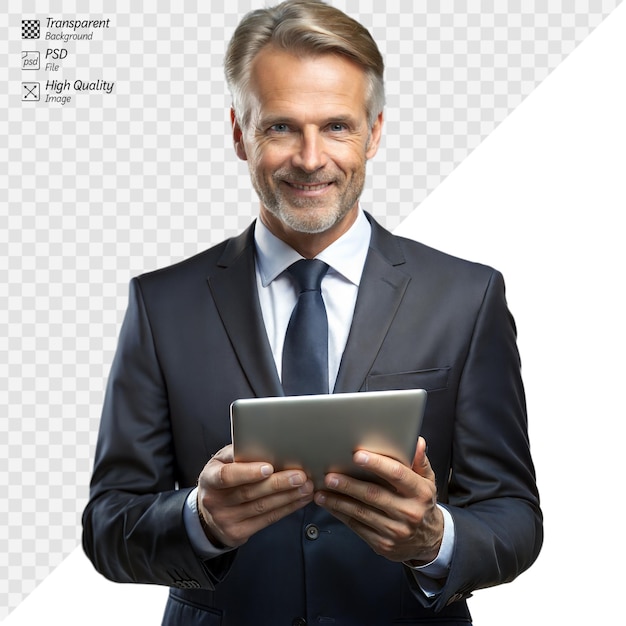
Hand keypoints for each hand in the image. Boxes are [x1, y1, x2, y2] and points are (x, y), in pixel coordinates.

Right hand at [197, 444, 313, 547]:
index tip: (269, 467)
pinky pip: (267, 520)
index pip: (227, 476)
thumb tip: (267, 444)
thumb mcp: (222, 462)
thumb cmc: (221, 479)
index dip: (248, 472)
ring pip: (262, 507)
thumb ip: (239, 453)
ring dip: (288, 496)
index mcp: (209, 478)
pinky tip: (299, 499)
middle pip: (250, 492)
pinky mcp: (238, 533)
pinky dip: (287, 508)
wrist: (208, 514)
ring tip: (306, 486)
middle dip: (278, 483)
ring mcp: (226, 520)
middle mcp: (215, 501)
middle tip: (299, 475)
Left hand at [314, 437, 442, 563]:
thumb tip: (416, 442)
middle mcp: (409, 512)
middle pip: (374, 495)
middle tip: (330, 475)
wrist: (429, 540)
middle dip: (349, 484)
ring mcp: (395, 530)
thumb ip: (419, 461)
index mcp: (420, 492)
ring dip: (338, 501)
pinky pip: (357, 526)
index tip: (358, 455)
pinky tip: (330, 505)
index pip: (397, 474)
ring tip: (322, 491)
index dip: (377, 464)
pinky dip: (341, 514)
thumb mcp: (427, 481)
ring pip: (361, 512)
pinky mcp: (383, 544)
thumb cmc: (422, 503)